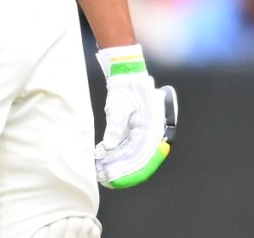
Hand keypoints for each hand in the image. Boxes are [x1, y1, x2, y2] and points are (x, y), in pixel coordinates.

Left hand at [94, 45, 175, 189]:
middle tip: (104, 178)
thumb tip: (109, 146)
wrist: (128, 76)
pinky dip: (118, 156)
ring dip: (119, 165)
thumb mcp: (118, 106)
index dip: (128, 171)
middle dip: (121, 172)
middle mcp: (152, 135)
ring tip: (101, 172)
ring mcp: (145, 135)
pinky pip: (129, 149)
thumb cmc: (125, 89)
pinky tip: (104, 159)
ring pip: (134, 157)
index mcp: (151, 129)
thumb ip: (115, 126)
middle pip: (139, 161)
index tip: (112, 177)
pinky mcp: (137, 133)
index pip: (142, 158)